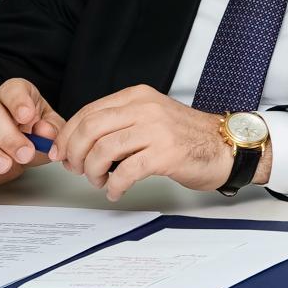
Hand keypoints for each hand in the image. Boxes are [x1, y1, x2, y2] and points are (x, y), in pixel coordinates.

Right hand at [0, 78, 65, 189]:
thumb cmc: (34, 133)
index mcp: (12, 96)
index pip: (12, 90)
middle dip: (7, 136)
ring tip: (4, 166)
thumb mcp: (50, 129)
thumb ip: (52, 129)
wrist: (16, 152)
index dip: (18, 101)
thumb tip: (44, 131)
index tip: (28, 117)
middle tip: (25, 154)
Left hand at [55, 85, 252, 198]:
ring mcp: (157, 130)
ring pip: (103, 150)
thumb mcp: (150, 117)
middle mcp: (146, 108)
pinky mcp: (166, 154)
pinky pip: (125, 172)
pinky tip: (117, 190)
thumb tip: (77, 143)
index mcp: (138, 97)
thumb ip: (119, 123)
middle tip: (76, 169)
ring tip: (100, 181)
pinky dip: (114, 186)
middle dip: (74, 154)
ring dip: (92, 172)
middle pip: (90, 129)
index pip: (88, 112)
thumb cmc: (187, 137)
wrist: (225, 147)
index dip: (68, 136)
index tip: (62, 153)